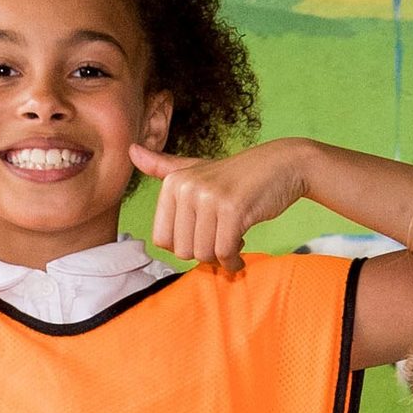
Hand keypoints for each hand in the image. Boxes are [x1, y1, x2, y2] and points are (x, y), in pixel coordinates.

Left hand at [134, 139, 315, 270]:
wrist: (282, 165)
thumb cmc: (238, 175)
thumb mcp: (197, 169)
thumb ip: (163, 166)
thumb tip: (130, 150)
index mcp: (173, 182)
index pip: (163, 239)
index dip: (186, 246)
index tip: (204, 236)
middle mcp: (187, 187)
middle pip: (183, 251)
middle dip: (204, 254)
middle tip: (222, 241)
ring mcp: (209, 198)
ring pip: (203, 254)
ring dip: (221, 258)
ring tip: (234, 243)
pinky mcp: (233, 210)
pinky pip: (225, 252)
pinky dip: (234, 261)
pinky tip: (242, 255)